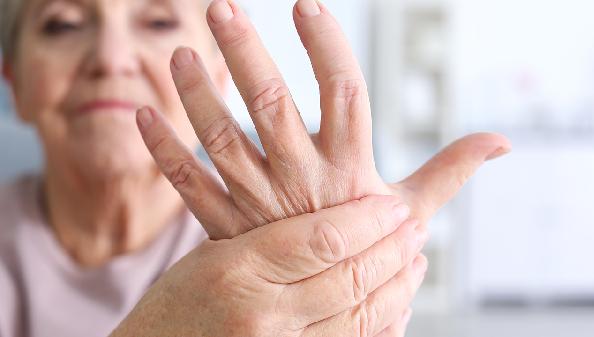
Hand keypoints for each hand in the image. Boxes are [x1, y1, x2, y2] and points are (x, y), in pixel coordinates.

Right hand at [111, 196, 426, 336]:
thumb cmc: (177, 305)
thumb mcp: (212, 256)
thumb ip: (272, 239)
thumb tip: (337, 223)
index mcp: (237, 268)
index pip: (324, 237)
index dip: (369, 220)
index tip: (394, 206)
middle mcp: (261, 312)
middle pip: (350, 277)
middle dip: (393, 251)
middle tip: (416, 230)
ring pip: (360, 318)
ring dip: (398, 288)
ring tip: (416, 262)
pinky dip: (382, 326)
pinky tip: (398, 306)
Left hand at [136, 0, 510, 239]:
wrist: (328, 307)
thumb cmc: (371, 248)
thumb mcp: (414, 210)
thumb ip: (450, 171)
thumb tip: (501, 143)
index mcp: (349, 170)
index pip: (343, 94)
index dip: (326, 47)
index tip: (306, 5)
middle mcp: (302, 182)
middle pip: (271, 106)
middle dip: (247, 54)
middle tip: (223, 7)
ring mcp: (259, 206)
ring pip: (222, 142)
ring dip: (197, 97)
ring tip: (180, 54)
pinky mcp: (228, 228)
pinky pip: (189, 187)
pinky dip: (164, 152)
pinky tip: (142, 116)